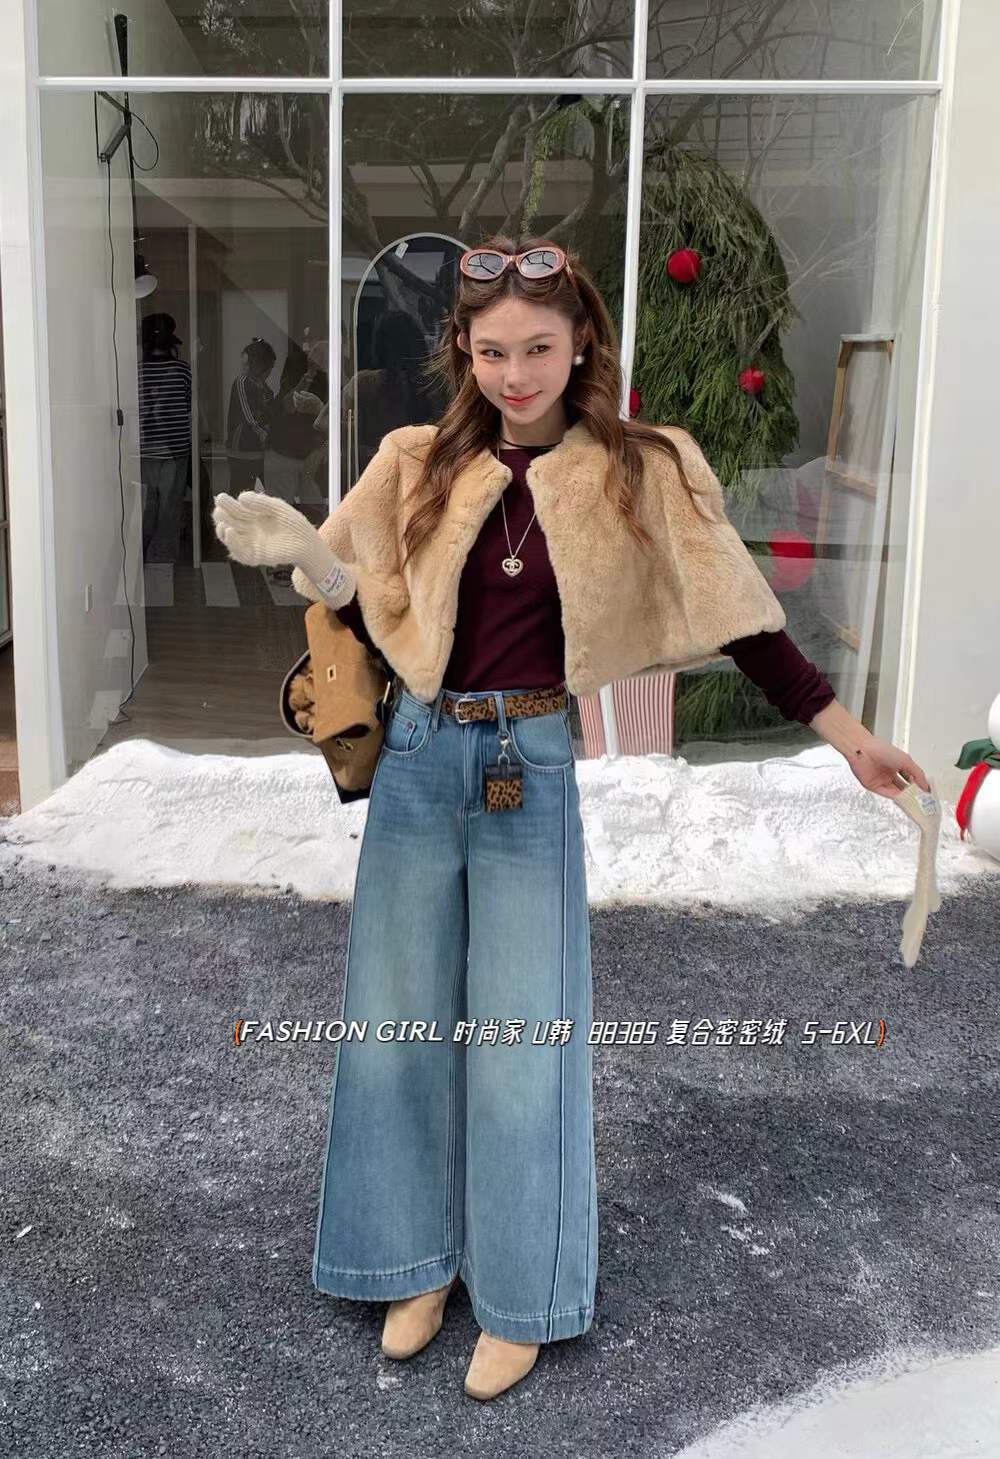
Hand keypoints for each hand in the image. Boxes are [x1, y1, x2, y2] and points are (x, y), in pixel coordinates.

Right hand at [212, 489, 355, 607]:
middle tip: (219, 509)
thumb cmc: (294, 524)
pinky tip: (231, 533)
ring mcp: (251, 543)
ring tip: (223, 522)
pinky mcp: (256, 556)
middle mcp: (249, 530)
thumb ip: (260, 502)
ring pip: (230, 539)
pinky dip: (233, 544)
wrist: (308, 542)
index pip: (233, 510)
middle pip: (228, 523)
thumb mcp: (277, 507)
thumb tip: (241, 497)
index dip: (225, 504)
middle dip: (221, 516)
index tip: (221, 498)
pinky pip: (240, 553)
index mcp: (252, 516)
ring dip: (223, 530)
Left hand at [292, 390, 322, 415]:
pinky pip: (298, 409)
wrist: (319, 409)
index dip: (295, 394)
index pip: (297, 396)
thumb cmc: (316, 401)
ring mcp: (303, 408)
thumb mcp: (312, 395)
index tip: (295, 392)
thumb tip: (300, 392)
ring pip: (296, 405)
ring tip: (295, 399)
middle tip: (294, 395)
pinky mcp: (304, 411)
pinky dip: (297, 406)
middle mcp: (303, 404)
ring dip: (295, 402)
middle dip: (294, 397)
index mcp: (305, 399)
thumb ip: (306, 393)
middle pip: (296, 400)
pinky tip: (297, 404)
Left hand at [845, 733, 930, 799]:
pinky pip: (887, 794)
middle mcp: (889, 773)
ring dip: (906, 798)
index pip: (911, 778)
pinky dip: (896, 798)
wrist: (863, 750)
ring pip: (896, 792)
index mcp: (897, 764)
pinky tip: (904, 800)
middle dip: (913, 794)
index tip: (926, 793)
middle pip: (904, 787)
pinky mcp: (873, 786)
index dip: (918, 785)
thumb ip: (918, 774)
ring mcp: (881, 780)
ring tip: (915, 803)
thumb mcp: (906, 761)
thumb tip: (926, 786)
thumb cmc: (881, 749)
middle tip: (922, 801)